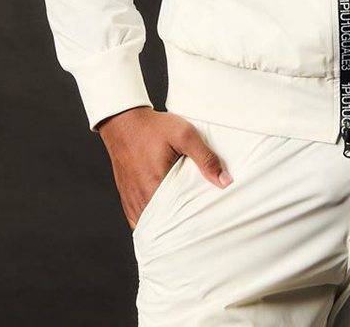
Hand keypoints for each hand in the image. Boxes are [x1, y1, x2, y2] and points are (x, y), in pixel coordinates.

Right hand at [97, 107, 232, 231]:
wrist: (124, 122)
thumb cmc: (153, 128)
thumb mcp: (185, 135)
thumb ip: (205, 158)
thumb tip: (224, 181)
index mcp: (155, 187)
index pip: (177, 221)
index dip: (193, 225)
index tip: (206, 224)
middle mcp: (141, 199)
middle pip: (164, 226)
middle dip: (181, 227)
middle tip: (199, 225)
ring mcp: (132, 201)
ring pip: (150, 226)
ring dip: (166, 225)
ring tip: (184, 222)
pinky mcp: (127, 198)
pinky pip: (139, 220)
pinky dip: (152, 221)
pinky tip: (165, 216)